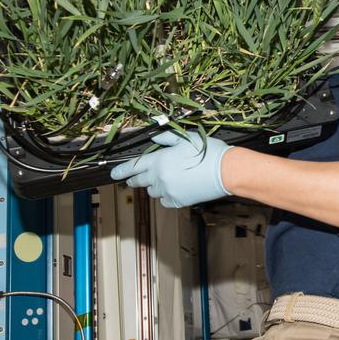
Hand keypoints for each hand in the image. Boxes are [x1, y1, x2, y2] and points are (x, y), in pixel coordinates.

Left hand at [110, 130, 230, 206]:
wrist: (225, 171)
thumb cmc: (206, 151)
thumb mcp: (185, 138)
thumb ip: (166, 138)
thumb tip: (155, 139)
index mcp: (158, 160)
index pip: (133, 167)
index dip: (121, 171)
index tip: (113, 174)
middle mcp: (159, 177)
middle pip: (140, 181)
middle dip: (135, 179)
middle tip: (133, 179)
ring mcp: (168, 191)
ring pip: (152, 191)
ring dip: (153, 186)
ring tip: (163, 180)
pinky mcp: (178, 201)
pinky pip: (165, 200)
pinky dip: (166, 195)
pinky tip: (174, 188)